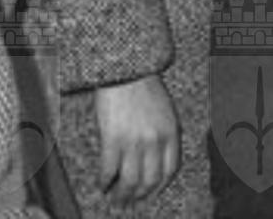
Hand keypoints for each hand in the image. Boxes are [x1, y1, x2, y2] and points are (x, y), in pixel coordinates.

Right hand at [95, 75, 179, 203]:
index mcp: (171, 131)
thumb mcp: (164, 111)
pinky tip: (102, 185)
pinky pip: (108, 171)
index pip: (170, 170)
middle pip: (149, 180)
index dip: (159, 187)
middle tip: (129, 202)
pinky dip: (104, 182)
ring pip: (129, 181)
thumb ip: (162, 135)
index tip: (151, 195)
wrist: (126, 70)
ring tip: (115, 198)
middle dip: (138, 196)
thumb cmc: (144, 87)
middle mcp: (155, 139)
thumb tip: (153, 162)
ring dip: (121, 195)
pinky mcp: (112, 140)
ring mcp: (134, 141)